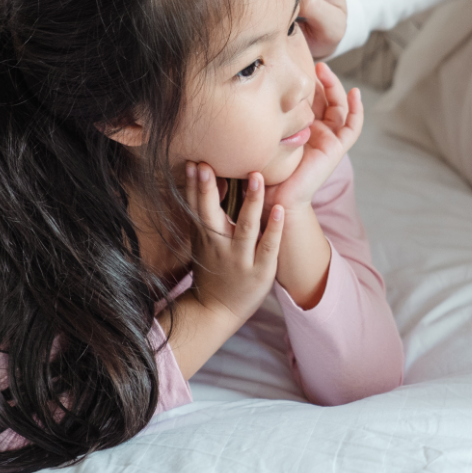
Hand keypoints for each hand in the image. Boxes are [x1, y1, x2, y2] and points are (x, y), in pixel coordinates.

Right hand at [184, 161, 284, 324]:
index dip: (192, 185)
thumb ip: (204, 213)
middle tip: (207, 164)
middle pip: (210, 214)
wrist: (216, 311)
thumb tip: (203, 178)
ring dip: (251, 202)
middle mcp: (218, 245)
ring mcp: (239, 258)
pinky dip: (273, 228)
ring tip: (257, 176)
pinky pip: (267, 246)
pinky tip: (279, 209)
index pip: (195, 206)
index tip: (192, 161)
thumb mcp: (202, 241)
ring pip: (244, 227)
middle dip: (207, 190)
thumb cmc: (213, 268)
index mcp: (204, 235)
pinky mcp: (260, 270)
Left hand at [268, 61, 363, 211]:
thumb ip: (263, 118)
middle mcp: (317, 133)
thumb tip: (246, 93)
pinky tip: (355, 93)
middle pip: (326, 100)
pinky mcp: (337, 148)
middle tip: (314, 65)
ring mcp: (328, 139)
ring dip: (335, 88)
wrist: (273, 196)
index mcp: (301, 129)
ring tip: (325, 71)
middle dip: (321, 81)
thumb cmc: (263, 170)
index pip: (309, 100)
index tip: (296, 67)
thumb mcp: (262, 136)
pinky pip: (353, 126)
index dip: (307, 84)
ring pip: (339, 107)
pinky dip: (357, 109)